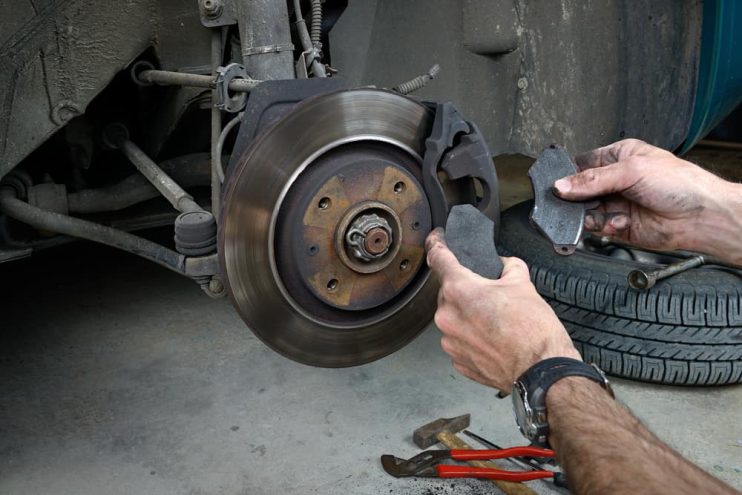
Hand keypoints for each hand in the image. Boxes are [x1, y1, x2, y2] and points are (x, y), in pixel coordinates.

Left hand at [425, 228, 579, 391]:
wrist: (541, 371)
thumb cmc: (533, 331)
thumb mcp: (524, 284)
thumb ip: (508, 266)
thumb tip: (504, 265)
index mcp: (460, 289)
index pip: (438, 258)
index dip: (437, 244)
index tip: (436, 239)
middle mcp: (447, 315)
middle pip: (449, 292)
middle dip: (467, 289)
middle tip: (491, 294)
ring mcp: (450, 341)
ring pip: (454, 318)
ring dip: (469, 315)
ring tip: (496, 322)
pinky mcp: (458, 360)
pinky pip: (460, 340)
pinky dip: (472, 337)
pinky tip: (492, 339)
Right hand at [553, 139, 741, 263]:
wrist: (700, 216)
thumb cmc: (680, 184)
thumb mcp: (631, 171)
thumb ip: (592, 180)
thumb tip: (561, 185)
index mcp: (619, 157)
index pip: (581, 164)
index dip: (567, 174)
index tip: (556, 184)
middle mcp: (615, 181)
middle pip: (579, 190)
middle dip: (574, 199)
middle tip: (570, 203)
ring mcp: (616, 204)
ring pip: (585, 211)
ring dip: (589, 215)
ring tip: (602, 214)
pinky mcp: (619, 225)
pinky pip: (597, 228)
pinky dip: (604, 226)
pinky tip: (618, 222)